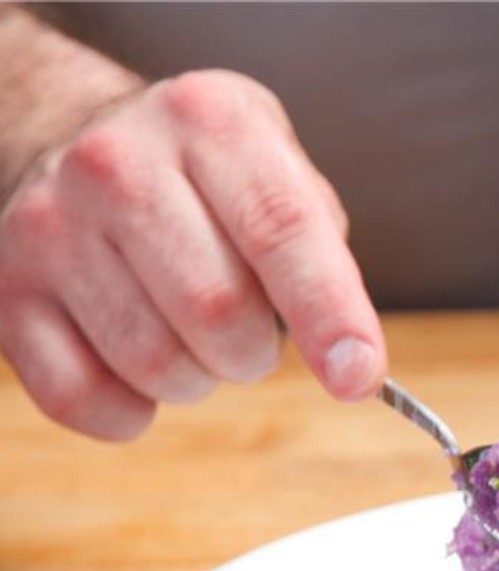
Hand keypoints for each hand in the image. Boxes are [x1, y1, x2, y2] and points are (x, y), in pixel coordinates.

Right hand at [0, 68, 384, 438]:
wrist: (73, 141)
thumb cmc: (204, 177)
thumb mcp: (276, 169)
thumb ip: (322, 252)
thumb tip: (348, 352)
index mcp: (210, 124)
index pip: (283, 232)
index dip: (330, 315)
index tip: (358, 375)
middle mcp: (119, 164)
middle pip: (218, 314)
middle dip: (254, 352)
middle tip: (245, 332)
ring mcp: (52, 227)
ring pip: (156, 365)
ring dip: (196, 378)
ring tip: (188, 333)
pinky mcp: (9, 291)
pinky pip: (84, 399)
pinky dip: (129, 412)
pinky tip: (138, 370)